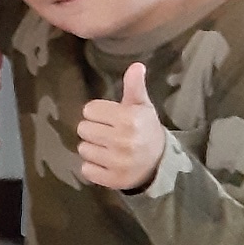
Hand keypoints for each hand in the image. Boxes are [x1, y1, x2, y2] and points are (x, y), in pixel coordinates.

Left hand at [76, 65, 166, 191]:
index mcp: (128, 119)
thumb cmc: (146, 129)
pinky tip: (106, 162)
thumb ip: (135, 86)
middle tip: (109, 133)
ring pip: (83, 149)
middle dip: (94, 130)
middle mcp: (122, 140)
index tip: (111, 118)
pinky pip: (86, 169)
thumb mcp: (142, 106)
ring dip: (92, 148)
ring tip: (108, 148)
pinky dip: (93, 167)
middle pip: (83, 129)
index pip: (89, 110)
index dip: (98, 113)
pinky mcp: (112, 180)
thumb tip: (136, 65)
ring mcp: (117, 162)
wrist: (160, 163)